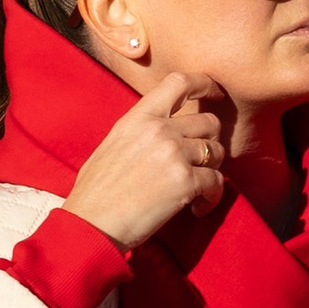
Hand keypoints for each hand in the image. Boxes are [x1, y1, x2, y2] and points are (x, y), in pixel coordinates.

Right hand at [65, 72, 227, 247]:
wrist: (91, 225)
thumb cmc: (96, 192)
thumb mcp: (113, 145)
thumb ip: (141, 131)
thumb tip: (164, 128)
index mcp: (138, 118)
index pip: (180, 83)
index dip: (205, 84)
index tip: (215, 92)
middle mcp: (159, 130)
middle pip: (209, 121)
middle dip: (210, 141)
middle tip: (200, 162)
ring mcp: (174, 154)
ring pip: (216, 151)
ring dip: (212, 170)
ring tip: (197, 189)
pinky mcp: (186, 182)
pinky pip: (217, 182)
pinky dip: (212, 197)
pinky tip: (197, 208)